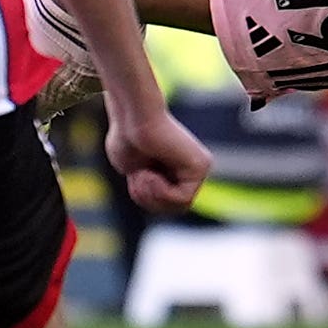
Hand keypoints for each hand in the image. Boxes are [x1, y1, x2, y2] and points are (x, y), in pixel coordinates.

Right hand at [103, 96, 213, 214]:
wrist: (131, 118)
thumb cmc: (127, 139)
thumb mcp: (135, 172)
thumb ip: (150, 188)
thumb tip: (160, 198)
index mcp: (179, 170)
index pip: (167, 206)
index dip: (146, 199)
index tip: (135, 177)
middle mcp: (194, 169)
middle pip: (174, 209)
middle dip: (149, 199)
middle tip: (138, 176)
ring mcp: (200, 167)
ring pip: (179, 206)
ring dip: (152, 195)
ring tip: (143, 173)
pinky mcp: (201, 166)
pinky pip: (182, 198)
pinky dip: (161, 192)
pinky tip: (151, 173)